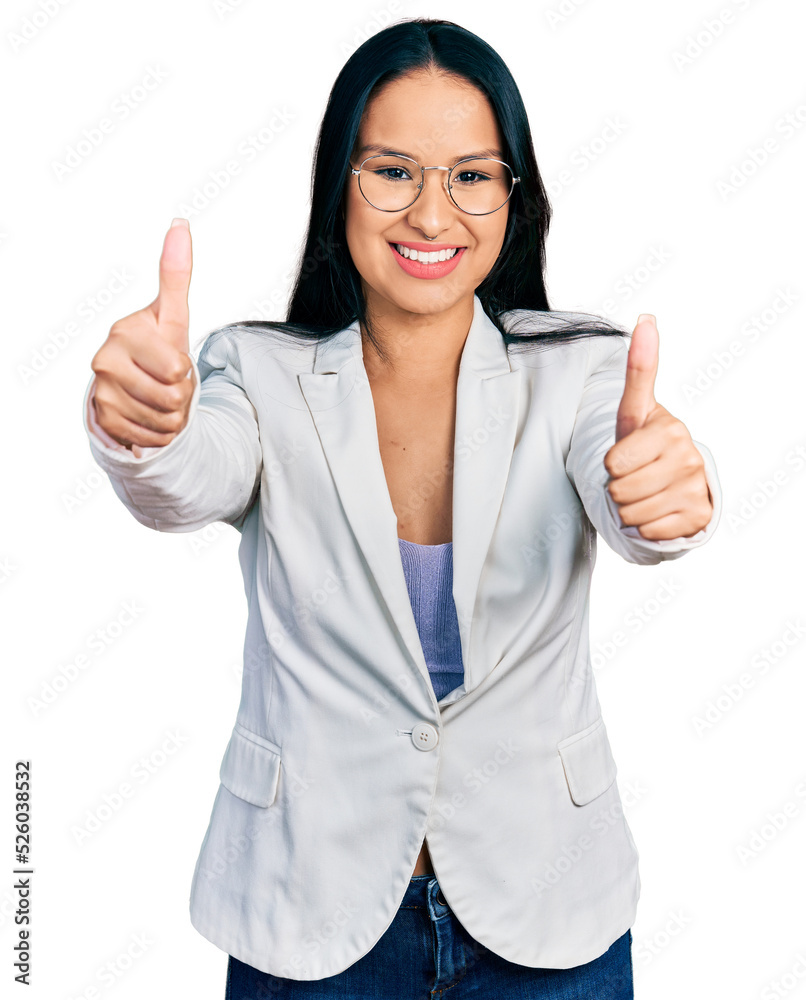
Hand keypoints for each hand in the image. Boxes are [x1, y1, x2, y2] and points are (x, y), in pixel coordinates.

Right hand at [90, 219, 195, 453]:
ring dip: (172, 416)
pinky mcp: (103, 420)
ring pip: (163, 421)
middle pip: (173, 398)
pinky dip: (158, 433)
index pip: (177, 369)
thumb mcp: (172, 314)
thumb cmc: (157, 345)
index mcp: (125, 333)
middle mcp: (105, 361)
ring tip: (160, 398)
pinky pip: (149, 437)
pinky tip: (149, 415)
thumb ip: (176, 274)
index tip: (172, 360)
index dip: (184, 370)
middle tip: (169, 382)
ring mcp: (101, 392)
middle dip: (181, 396)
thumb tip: (180, 224)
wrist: (133, 382)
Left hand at [603, 314, 712, 539]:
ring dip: (630, 509)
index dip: (610, 464)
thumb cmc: (646, 443)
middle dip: (619, 488)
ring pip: (631, 514)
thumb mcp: (635, 409)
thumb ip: (640, 369)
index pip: (612, 463)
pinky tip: (659, 509)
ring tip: (645, 492)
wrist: (677, 480)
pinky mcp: (698, 517)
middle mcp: (687, 456)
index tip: (626, 453)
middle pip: (619, 491)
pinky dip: (647, 527)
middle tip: (635, 476)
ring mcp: (695, 487)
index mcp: (668, 429)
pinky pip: (650, 532)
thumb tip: (647, 317)